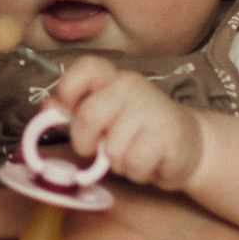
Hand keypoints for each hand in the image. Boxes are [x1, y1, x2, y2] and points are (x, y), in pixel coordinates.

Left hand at [47, 57, 205, 193]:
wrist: (191, 145)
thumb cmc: (139, 133)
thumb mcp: (107, 119)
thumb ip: (77, 112)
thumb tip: (47, 108)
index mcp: (113, 78)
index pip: (86, 68)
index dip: (67, 89)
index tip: (63, 112)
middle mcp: (131, 86)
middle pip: (88, 115)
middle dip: (84, 142)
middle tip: (96, 149)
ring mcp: (152, 107)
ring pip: (112, 148)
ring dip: (118, 162)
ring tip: (135, 154)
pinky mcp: (169, 133)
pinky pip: (134, 163)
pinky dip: (138, 172)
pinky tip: (151, 162)